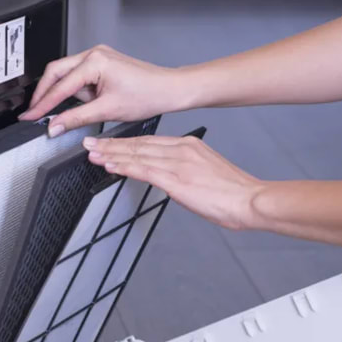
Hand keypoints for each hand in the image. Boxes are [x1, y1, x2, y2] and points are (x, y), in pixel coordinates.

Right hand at [19, 45, 188, 136]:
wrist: (168, 90)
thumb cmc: (147, 95)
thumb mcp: (107, 111)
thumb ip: (75, 118)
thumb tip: (55, 125)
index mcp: (94, 62)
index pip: (60, 86)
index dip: (42, 104)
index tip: (30, 116)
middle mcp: (94, 54)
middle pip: (55, 72)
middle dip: (44, 94)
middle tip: (34, 112)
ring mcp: (97, 56)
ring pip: (66, 74)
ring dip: (62, 93)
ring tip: (70, 109)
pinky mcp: (101, 62)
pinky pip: (78, 75)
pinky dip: (74, 90)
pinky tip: (79, 102)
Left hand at [83, 134, 264, 230]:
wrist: (250, 200)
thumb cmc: (233, 192)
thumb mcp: (206, 171)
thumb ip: (185, 168)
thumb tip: (169, 175)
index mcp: (189, 145)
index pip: (149, 141)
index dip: (125, 142)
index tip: (108, 142)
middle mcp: (181, 149)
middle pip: (139, 145)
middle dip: (111, 145)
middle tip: (90, 143)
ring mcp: (178, 163)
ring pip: (137, 155)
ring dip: (112, 155)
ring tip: (93, 154)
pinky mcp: (176, 179)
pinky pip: (144, 171)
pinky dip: (124, 167)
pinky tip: (110, 167)